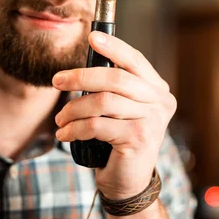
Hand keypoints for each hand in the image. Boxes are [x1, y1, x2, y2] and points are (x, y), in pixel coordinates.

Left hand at [52, 31, 176, 199]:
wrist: (128, 181)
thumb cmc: (120, 141)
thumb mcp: (121, 109)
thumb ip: (114, 88)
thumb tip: (84, 65)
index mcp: (157, 89)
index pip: (135, 61)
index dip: (114, 47)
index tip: (92, 37)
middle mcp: (160, 102)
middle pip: (116, 78)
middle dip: (81, 76)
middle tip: (57, 80)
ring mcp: (152, 120)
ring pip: (102, 102)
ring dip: (74, 108)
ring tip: (61, 118)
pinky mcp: (138, 138)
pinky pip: (97, 125)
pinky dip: (75, 129)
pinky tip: (65, 134)